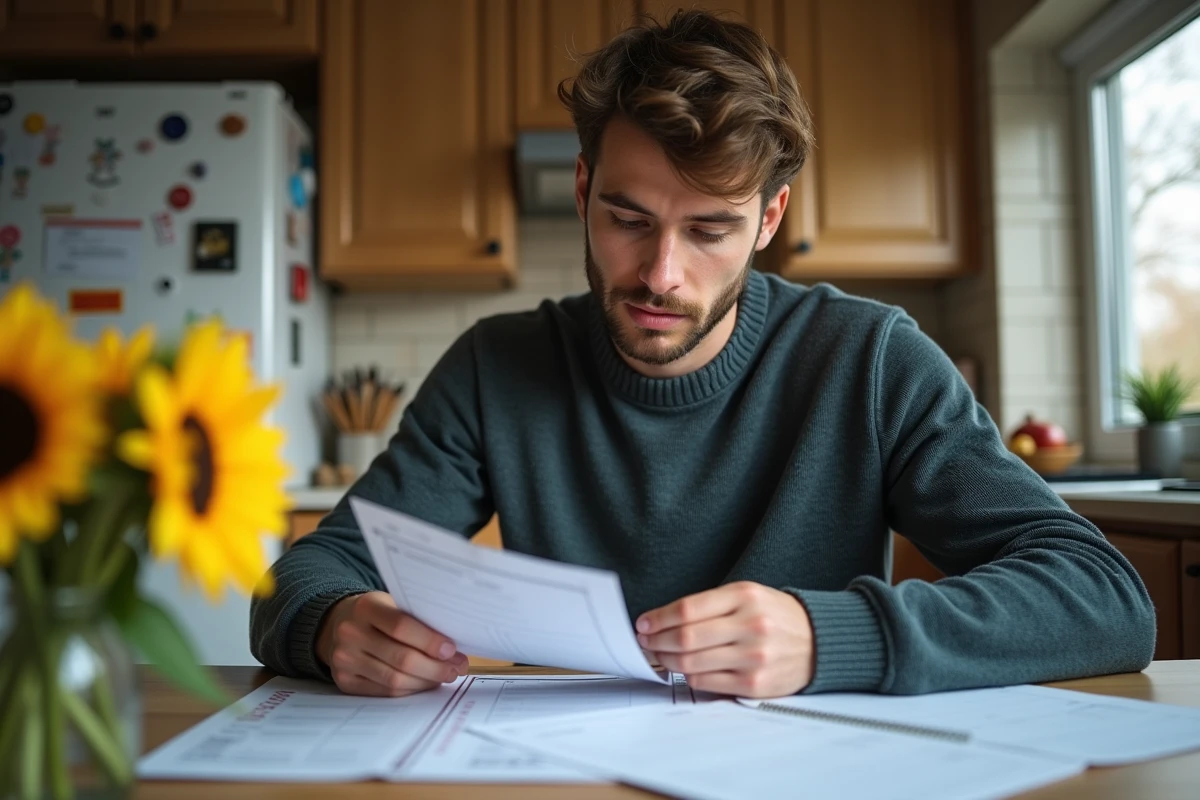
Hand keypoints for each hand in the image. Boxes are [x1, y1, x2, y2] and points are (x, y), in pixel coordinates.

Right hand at [316, 591, 468, 696]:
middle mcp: (350, 634)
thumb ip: (416, 619)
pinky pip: (385, 692)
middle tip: (457, 667)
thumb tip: (453, 646)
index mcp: (365, 607)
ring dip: (426, 681)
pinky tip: (425, 683)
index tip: (452, 649)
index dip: (429, 641)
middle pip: (401, 658)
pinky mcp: (344, 681)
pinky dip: (410, 689)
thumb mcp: (392, 603)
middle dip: (435, 667)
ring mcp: (344, 660)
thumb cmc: (376, 613)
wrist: (338, 624)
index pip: (401, 626)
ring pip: (395, 679)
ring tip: (445, 675)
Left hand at [636, 581, 814, 697]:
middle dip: (657, 641)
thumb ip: (710, 605)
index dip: (658, 618)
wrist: (818, 641)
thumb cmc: (777, 616)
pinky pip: (707, 682)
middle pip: (686, 637)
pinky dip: (689, 677)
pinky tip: (685, 670)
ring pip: (692, 662)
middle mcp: (750, 625)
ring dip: (668, 661)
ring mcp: (753, 657)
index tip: (644, 624)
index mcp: (745, 597)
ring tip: (661, 656)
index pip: (687, 609)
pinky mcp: (755, 684)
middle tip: (646, 642)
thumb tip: (665, 620)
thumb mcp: (747, 595)